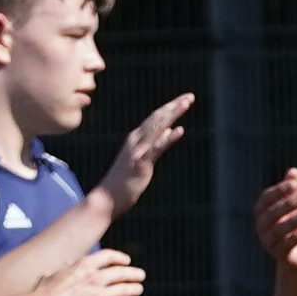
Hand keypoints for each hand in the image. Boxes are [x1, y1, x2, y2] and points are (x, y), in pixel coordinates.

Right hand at [36, 248, 146, 295]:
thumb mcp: (54, 273)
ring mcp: (99, 295)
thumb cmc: (44, 294)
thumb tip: (69, 264)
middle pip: (122, 272)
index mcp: (84, 265)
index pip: (109, 256)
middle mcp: (95, 278)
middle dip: (133, 273)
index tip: (126, 261)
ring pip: (126, 289)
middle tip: (140, 275)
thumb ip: (66, 268)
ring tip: (138, 289)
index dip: (120, 258)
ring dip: (134, 289)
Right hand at [99, 92, 198, 209]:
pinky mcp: (141, 164)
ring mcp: (138, 151)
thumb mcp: (142, 158)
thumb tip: (169, 130)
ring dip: (172, 114)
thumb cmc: (124, 181)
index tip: (184, 99)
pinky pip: (157, 148)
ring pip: (157, 127)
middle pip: (157, 118)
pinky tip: (180, 130)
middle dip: (174, 106)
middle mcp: (135, 140)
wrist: (106, 198)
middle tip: (190, 96)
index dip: (170, 107)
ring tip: (186, 104)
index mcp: (135, 138)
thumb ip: (155, 144)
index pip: (155, 118)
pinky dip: (168, 138)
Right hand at [252, 166, 296, 276]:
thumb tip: (293, 171)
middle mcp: (261, 225)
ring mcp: (267, 241)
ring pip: (277, 230)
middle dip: (289, 203)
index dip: (279, 190)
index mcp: (262, 210)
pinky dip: (295, 237)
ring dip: (292, 221)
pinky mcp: (278, 254)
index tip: (295, 184)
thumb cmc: (294, 221)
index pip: (266, 198)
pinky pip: (285, 245)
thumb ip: (294, 187)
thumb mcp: (296, 203)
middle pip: (272, 213)